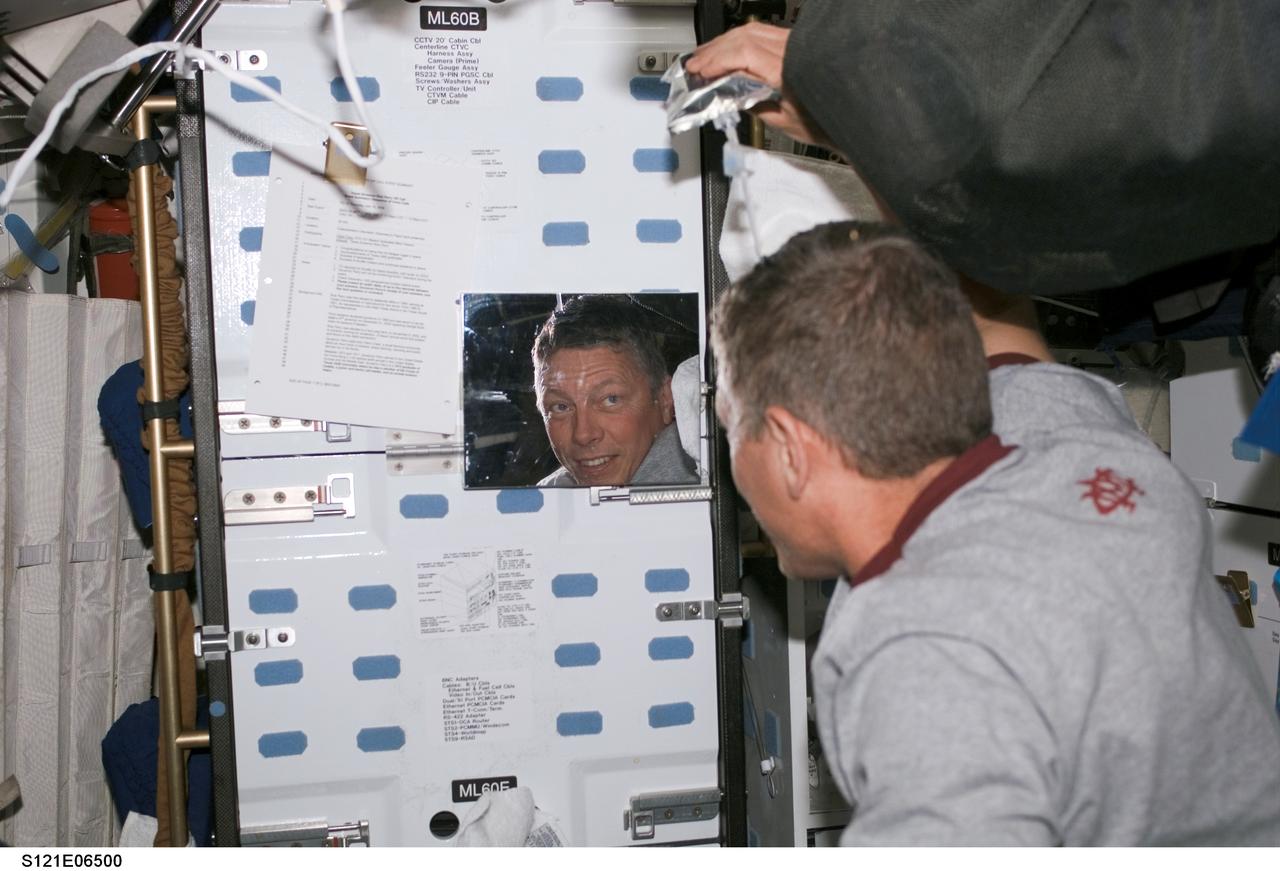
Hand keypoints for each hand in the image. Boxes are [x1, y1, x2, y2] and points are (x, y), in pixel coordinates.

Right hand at [684, 22, 826, 145]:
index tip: (699, 72)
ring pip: (752, 30)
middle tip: (694, 65)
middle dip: (714, 51)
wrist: (857, 113)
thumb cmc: (829, 122)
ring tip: (706, 55)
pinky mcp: (798, 43)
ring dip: (725, 42)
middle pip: (743, 38)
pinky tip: (731, 47)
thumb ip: (756, 106)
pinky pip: (764, 32)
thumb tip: (730, 95)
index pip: (742, 55)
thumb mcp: (785, 122)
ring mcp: (795, 43)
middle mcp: (791, 51)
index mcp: (786, 70)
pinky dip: (742, 39)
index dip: (716, 62)